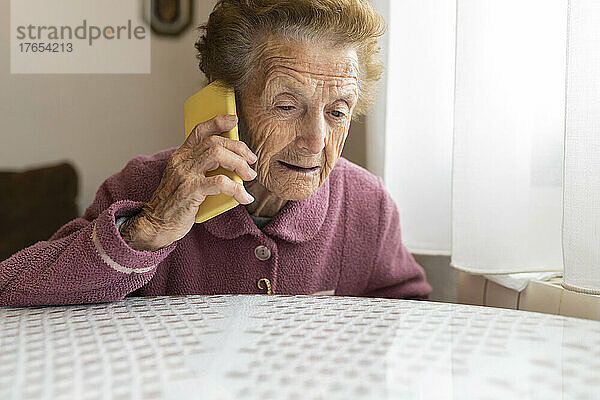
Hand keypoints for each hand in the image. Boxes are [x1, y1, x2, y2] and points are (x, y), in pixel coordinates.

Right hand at [120, 114, 256, 250]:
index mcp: (181, 156)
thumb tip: (231, 165)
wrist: (156, 224)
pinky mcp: (191, 191)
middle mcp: (182, 161)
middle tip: (251, 161)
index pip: (200, 131)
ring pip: (218, 155)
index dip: (218, 122)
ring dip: (239, 164)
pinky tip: (244, 197)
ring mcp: (185, 175)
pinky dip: (237, 189)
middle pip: (215, 142)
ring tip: (250, 176)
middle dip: (239, 148)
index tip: (234, 120)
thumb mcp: (185, 180)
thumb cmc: (174, 204)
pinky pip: (219, 183)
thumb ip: (201, 169)